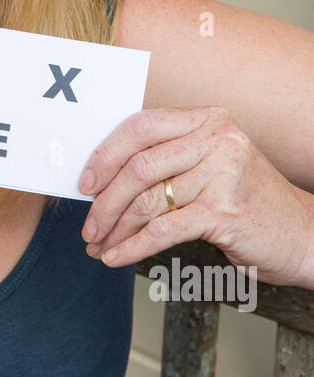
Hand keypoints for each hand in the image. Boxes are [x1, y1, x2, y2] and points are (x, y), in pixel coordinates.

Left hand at [78, 105, 313, 286]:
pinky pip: (162, 230)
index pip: (142, 126)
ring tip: (100, 246)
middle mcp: (217, 140)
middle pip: (139, 165)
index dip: (105, 154)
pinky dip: (132, 247)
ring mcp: (223, 174)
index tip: (84, 183)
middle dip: (104, 201)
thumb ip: (169, 160)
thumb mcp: (212, 165)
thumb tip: (103, 178)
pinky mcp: (224, 211)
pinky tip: (117, 257)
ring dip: (114, 229)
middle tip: (88, 226)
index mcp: (208, 119)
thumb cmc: (247, 200)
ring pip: (147, 201)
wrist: (302, 233)